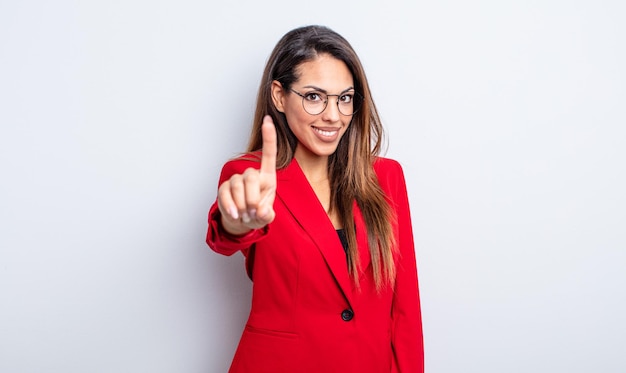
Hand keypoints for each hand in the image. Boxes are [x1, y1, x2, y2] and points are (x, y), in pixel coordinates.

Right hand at [217, 115, 276, 234]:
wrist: (242, 221)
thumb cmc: (258, 213)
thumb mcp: (267, 216)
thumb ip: (267, 214)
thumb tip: (261, 212)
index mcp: (267, 177)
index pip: (269, 154)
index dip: (269, 137)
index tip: (268, 120)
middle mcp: (252, 175)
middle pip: (251, 176)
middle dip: (252, 198)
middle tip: (253, 212)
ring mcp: (237, 180)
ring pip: (237, 185)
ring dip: (242, 205)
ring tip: (245, 215)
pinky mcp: (224, 188)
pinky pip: (225, 194)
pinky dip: (231, 206)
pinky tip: (235, 215)